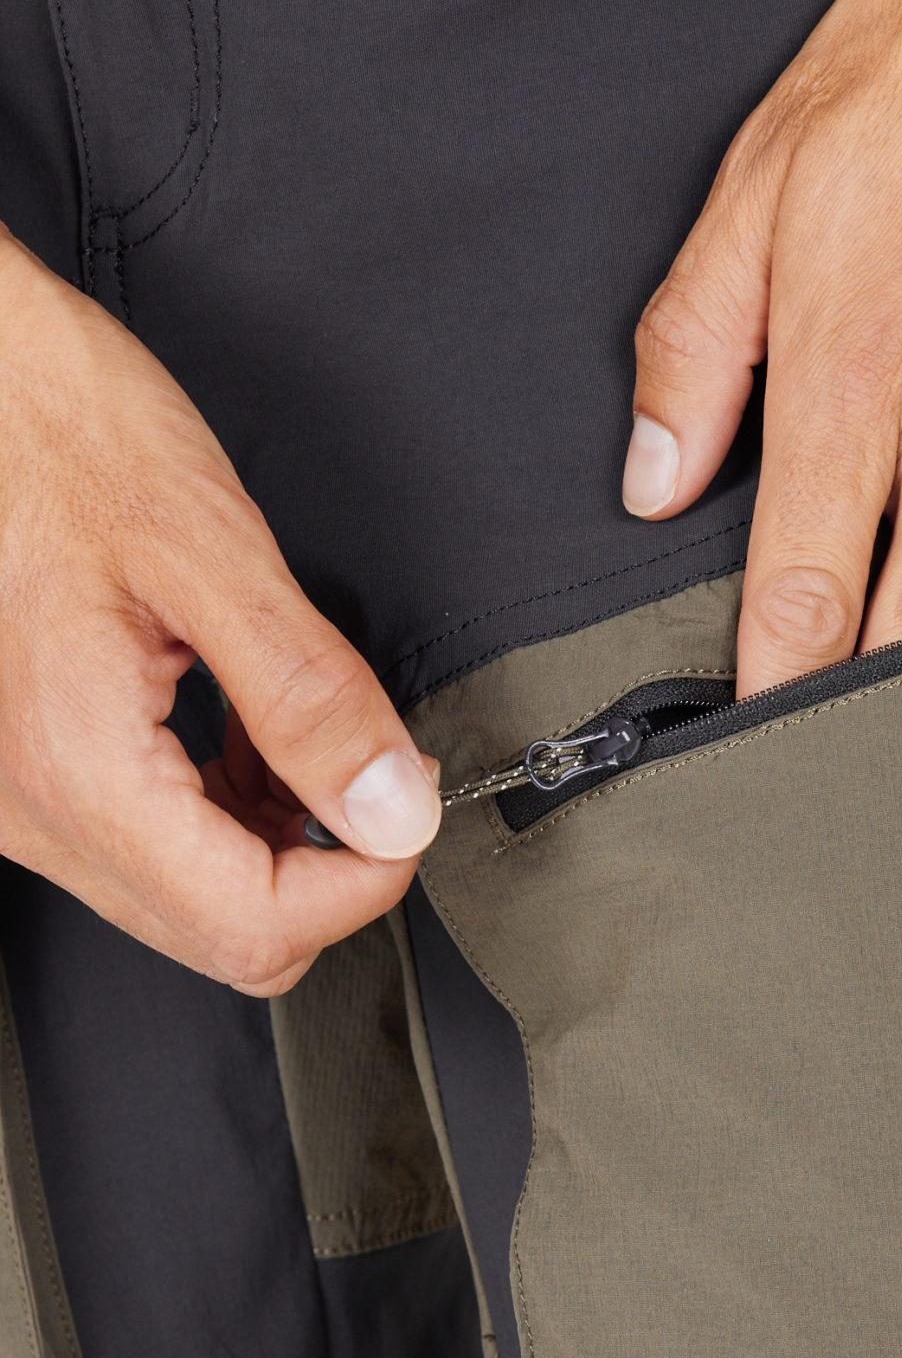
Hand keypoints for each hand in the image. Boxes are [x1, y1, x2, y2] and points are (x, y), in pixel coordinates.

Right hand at [0, 232, 442, 994]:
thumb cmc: (48, 423)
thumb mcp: (209, 548)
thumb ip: (311, 698)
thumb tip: (393, 810)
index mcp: (75, 766)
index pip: (253, 926)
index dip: (362, 884)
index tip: (407, 806)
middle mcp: (28, 808)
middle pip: (220, 935)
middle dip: (322, 868)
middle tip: (367, 764)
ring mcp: (15, 799)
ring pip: (186, 898)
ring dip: (273, 835)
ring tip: (297, 725)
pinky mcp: (21, 771)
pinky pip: (143, 843)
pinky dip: (218, 804)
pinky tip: (241, 723)